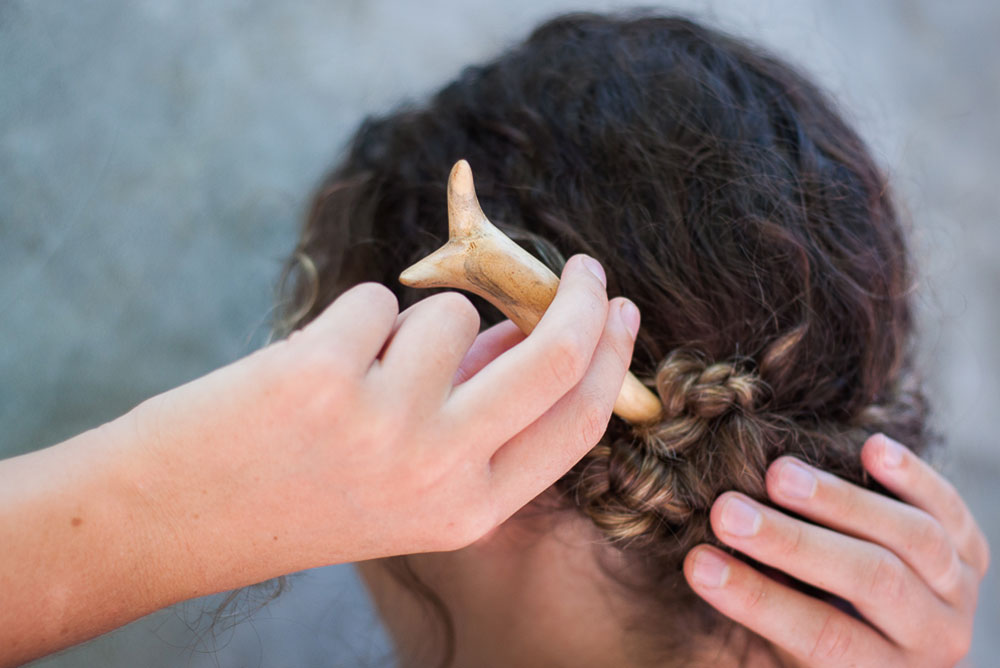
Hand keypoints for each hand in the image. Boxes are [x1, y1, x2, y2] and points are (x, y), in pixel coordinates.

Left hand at [130, 254, 638, 588]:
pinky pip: (378, 299)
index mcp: (470, 508)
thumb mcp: (408, 486)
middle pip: (552, 356)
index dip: (609, 356)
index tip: (617, 308)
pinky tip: (309, 367)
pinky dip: (351, 319)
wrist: (175, 518)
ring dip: (410, 325)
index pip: (578, 422)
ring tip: (351, 372)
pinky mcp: (325, 371)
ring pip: (449, 313)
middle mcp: (439, 470)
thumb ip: (477, 416)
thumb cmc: (300, 495)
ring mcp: (384, 421)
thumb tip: (527, 329)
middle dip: (576, 296)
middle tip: (578, 262)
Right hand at [683, 434, 989, 666]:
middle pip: (870, 580)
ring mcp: (959, 589)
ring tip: (778, 474)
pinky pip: (950, 508)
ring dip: (841, 500)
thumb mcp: (788, 650)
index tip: (697, 564)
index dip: (758, 601)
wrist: (896, 635)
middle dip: (792, 542)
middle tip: (727, 511)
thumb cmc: (818, 638)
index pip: (821, 637)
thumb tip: (699, 560)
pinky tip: (871, 447)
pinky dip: (914, 476)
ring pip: (912, 538)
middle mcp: (933, 637)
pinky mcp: (970, 547)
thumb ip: (764, 609)